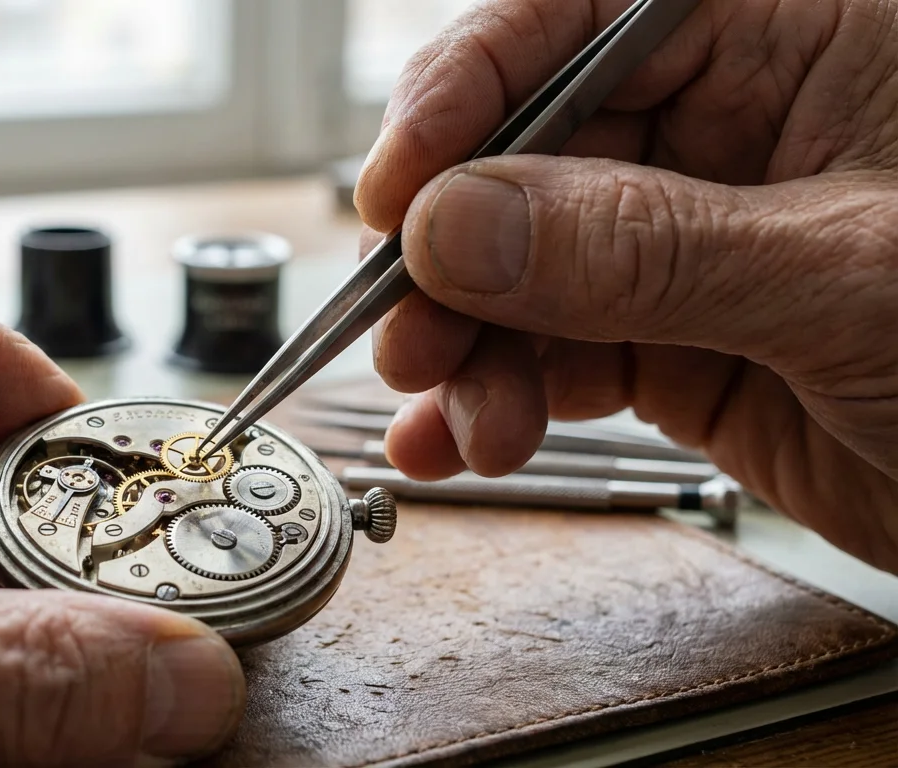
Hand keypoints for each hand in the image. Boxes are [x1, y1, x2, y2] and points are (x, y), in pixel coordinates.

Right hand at [355, 0, 897, 572]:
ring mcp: (694, 239)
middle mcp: (731, 125)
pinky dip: (497, 398)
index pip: (582, 20)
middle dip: (454, 256)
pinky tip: (460, 438)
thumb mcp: (846, 280)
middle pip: (526, 157)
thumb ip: (643, 248)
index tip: (398, 187)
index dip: (469, 90)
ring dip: (468, 346)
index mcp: (797, 36)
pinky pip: (556, 353)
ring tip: (455, 412)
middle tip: (408, 329)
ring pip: (526, 269)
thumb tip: (461, 225)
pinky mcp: (678, 338)